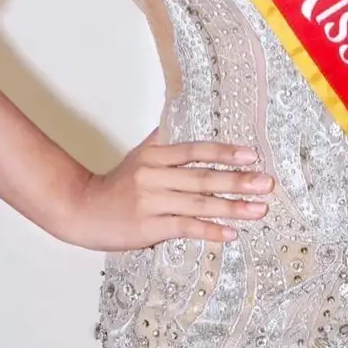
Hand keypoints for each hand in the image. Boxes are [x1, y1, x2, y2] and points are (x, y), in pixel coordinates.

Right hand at [58, 133, 273, 249]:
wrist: (80, 210)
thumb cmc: (113, 186)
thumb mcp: (137, 156)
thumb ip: (161, 141)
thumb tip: (179, 113)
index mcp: (154, 156)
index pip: (195, 151)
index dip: (224, 153)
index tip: (252, 155)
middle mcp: (154, 176)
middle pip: (203, 177)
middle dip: (238, 181)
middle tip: (267, 184)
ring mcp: (151, 202)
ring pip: (198, 204)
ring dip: (232, 208)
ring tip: (259, 210)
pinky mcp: (149, 227)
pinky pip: (185, 228)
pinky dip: (210, 231)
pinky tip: (231, 234)